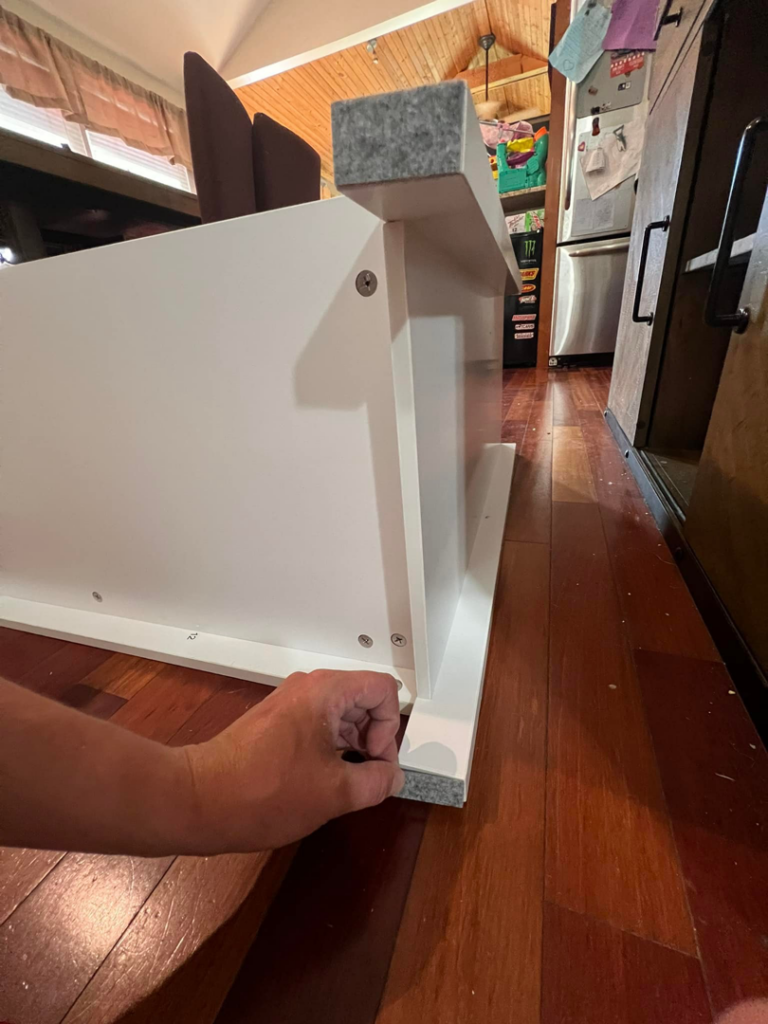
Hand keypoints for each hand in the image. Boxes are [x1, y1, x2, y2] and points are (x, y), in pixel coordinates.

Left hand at [182, 669, 405, 851]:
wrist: (200, 801)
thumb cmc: (262, 792)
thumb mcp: (335, 794)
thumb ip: (376, 783)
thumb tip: (391, 778)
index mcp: (325, 691)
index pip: (383, 689)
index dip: (390, 727)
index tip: (377, 762)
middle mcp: (307, 689)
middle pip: (363, 700)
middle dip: (374, 738)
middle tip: (367, 776)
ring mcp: (289, 704)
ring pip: (341, 715)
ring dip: (353, 747)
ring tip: (344, 783)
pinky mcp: (276, 723)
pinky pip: (319, 725)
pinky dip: (331, 749)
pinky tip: (323, 781)